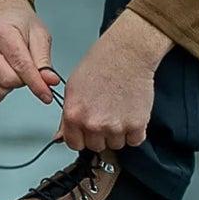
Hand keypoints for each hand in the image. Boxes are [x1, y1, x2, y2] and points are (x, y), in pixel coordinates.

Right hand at [0, 0, 58, 104]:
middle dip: (23, 82)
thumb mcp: (40, 36)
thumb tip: (50, 82)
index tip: (47, 95)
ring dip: (12, 87)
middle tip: (28, 70)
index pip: (21, 65)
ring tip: (15, 70)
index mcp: (2, 31)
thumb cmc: (21, 24)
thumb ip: (44, 61)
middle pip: (7, 80)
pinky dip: (1, 89)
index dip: (36, 84)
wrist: (3, 16)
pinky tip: (5, 75)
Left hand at [58, 9, 172, 152]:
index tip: (87, 130)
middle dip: (100, 134)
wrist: (127, 53)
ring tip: (119, 110)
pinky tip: (130, 114)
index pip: (74, 144)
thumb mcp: (73, 88)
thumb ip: (67, 116)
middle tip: (105, 114)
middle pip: (96, 146)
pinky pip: (135, 141)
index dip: (81, 136)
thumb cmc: (100, 64)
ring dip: (118, 133)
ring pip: (116, 144)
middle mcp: (93, 124)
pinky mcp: (136, 125)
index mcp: (74, 115)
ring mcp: (116, 127)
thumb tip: (61, 136)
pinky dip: (134, 131)